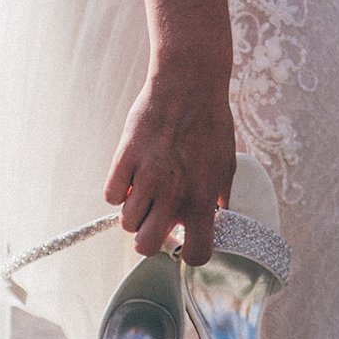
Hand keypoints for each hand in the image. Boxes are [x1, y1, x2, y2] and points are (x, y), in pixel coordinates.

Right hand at [104, 76, 235, 264]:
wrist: (188, 84)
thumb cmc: (210, 124)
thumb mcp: (227, 165)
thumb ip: (220, 198)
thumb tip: (218, 221)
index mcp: (202, 199)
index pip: (195, 254)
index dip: (188, 252)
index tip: (185, 240)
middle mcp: (173, 194)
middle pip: (146, 246)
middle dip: (149, 238)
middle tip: (156, 220)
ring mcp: (145, 177)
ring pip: (126, 222)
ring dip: (134, 211)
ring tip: (145, 191)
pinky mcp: (124, 160)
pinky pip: (111, 195)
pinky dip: (119, 189)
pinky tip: (132, 174)